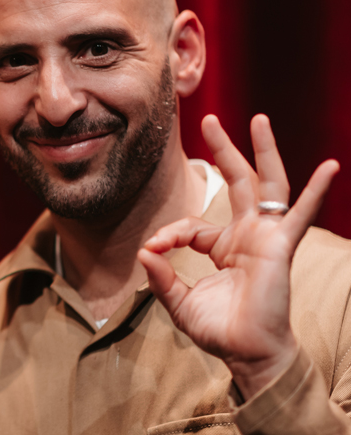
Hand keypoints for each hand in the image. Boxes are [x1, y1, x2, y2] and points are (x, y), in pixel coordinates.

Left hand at [137, 114, 338, 400]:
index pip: (191, 225)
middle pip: (235, 181)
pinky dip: (315, 191)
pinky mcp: (279, 247)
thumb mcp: (178, 301)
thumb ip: (160, 277)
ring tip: (258, 118)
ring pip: (265, 184)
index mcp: (222, 246)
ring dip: (262, 151)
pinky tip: (329, 166)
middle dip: (222, 149)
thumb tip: (142, 251)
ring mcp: (264, 237)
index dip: (169, 233)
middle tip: (206, 118)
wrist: (248, 354)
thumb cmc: (219, 329)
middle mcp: (246, 235)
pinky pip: (299, 215)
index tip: (153, 249)